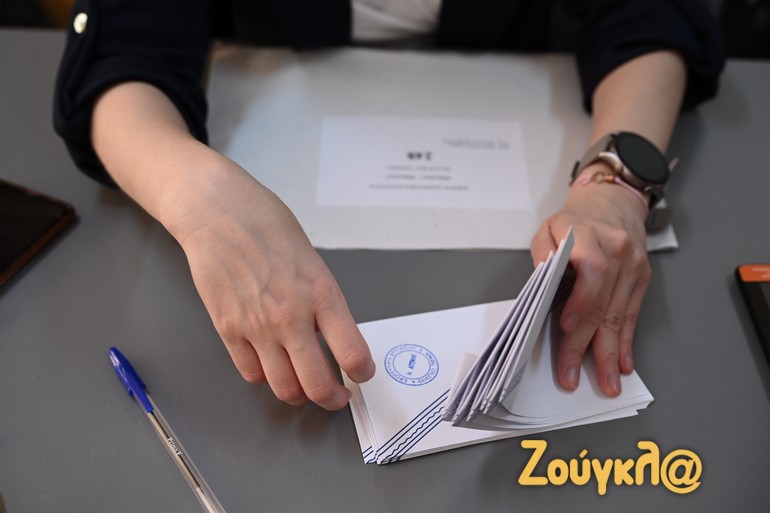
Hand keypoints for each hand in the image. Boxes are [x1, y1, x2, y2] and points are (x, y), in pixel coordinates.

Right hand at [172, 160, 374, 409]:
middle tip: (338, 396)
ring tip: (306, 388)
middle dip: (333, 398)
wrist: (219, 213)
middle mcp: (291, 316)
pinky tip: (274, 368)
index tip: (362, 374)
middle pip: (317, 384)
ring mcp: (257, 327)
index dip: (362, 373)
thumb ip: (324, 304)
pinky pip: (251, 373)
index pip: (352, 353)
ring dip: (300, 395)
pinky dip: (267, 378)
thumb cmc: (268, 227)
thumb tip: (333, 339)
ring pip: (284, 388)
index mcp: (321, 294)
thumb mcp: (314, 262)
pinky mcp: (228, 330)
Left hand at [530, 165, 650, 395]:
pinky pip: (633, 315)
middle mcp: (617, 252)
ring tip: (607, 382)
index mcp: (590, 236)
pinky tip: (624, 363)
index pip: (590, 270)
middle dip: (587, 344)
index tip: (566, 327)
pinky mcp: (642, 278)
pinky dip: (627, 341)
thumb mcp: (549, 227)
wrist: (613, 202)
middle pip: (602, 304)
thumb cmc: (575, 220)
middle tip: (573, 374)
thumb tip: (541, 276)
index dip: (580, 301)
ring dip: (611, 352)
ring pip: (620, 315)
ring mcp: (633, 266)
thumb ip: (543, 251)